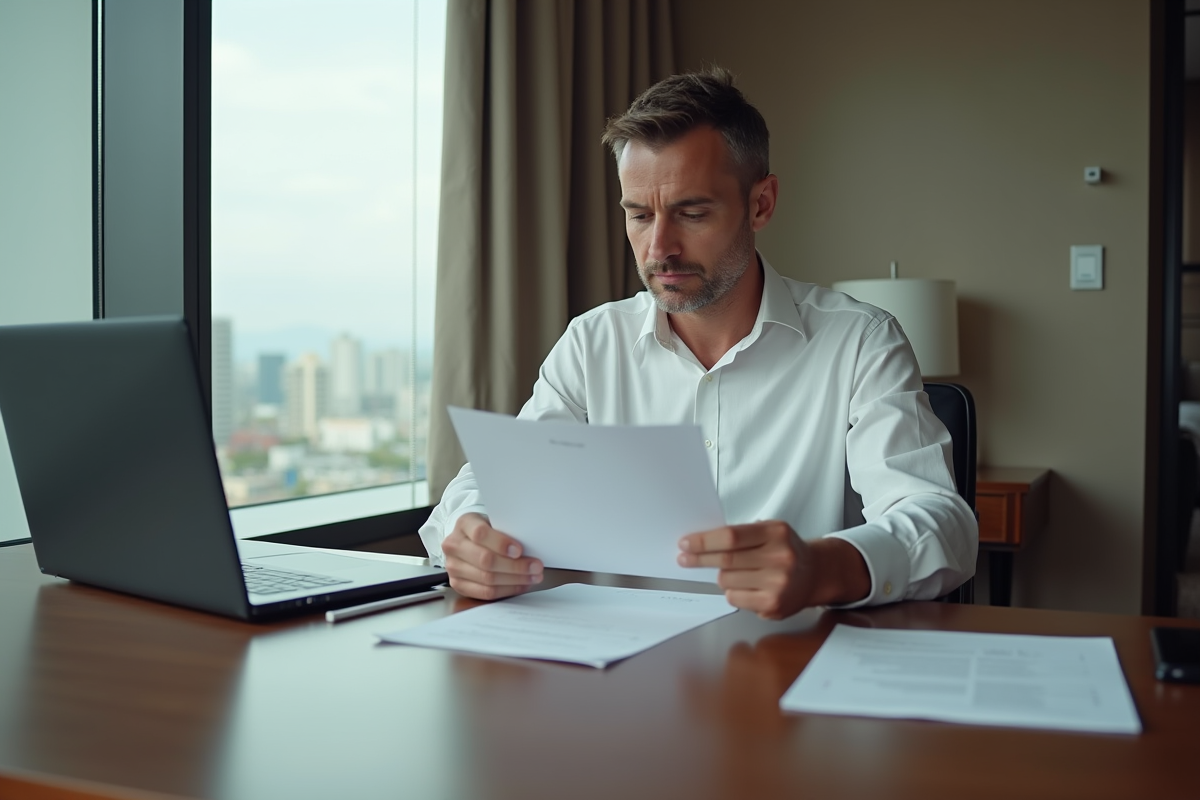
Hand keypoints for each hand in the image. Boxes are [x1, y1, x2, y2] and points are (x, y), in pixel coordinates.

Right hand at [440, 513, 543, 600]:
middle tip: (536, 567)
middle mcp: (454, 545)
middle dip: (515, 566)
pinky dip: (506, 590)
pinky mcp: (457, 584)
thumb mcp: (494, 521)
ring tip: (532, 577)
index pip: (480, 534)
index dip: (501, 543)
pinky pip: (485, 592)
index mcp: (464, 524)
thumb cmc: (487, 530)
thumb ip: (507, 530)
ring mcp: (453, 566)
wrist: (467, 540)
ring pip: (487, 579)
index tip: (519, 550)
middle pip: (485, 560)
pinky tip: (520, 585)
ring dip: (514, 580)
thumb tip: (531, 546)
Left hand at [677, 521, 868, 618]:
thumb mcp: (770, 531)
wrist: (816, 574)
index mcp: (776, 533)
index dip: (704, 541)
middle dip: (700, 559)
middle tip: (685, 558)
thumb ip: (741, 535)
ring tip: (737, 572)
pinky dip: (733, 592)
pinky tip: (747, 586)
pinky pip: (735, 598)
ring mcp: (778, 583)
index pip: (731, 536)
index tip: (686, 543)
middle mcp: (780, 558)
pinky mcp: (773, 604)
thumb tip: (701, 542)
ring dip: (722, 576)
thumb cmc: (786, 551)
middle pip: (726, 560)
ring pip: (726, 580)